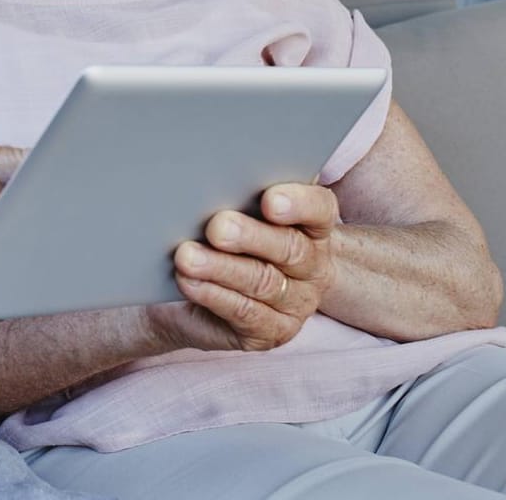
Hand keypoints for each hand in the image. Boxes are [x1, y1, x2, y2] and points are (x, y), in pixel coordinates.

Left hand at [149, 183, 338, 352]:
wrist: (195, 295)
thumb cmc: (220, 240)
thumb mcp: (231, 212)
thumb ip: (236, 194)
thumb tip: (216, 173)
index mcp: (311, 227)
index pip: (319, 209)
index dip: (298, 203)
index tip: (269, 200)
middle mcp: (312, 266)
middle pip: (289, 248)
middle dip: (250, 236)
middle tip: (217, 227)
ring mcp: (295, 304)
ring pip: (262, 282)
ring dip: (221, 267)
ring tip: (187, 256)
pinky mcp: (272, 333)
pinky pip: (245, 313)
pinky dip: (213, 294)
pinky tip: (188, 281)